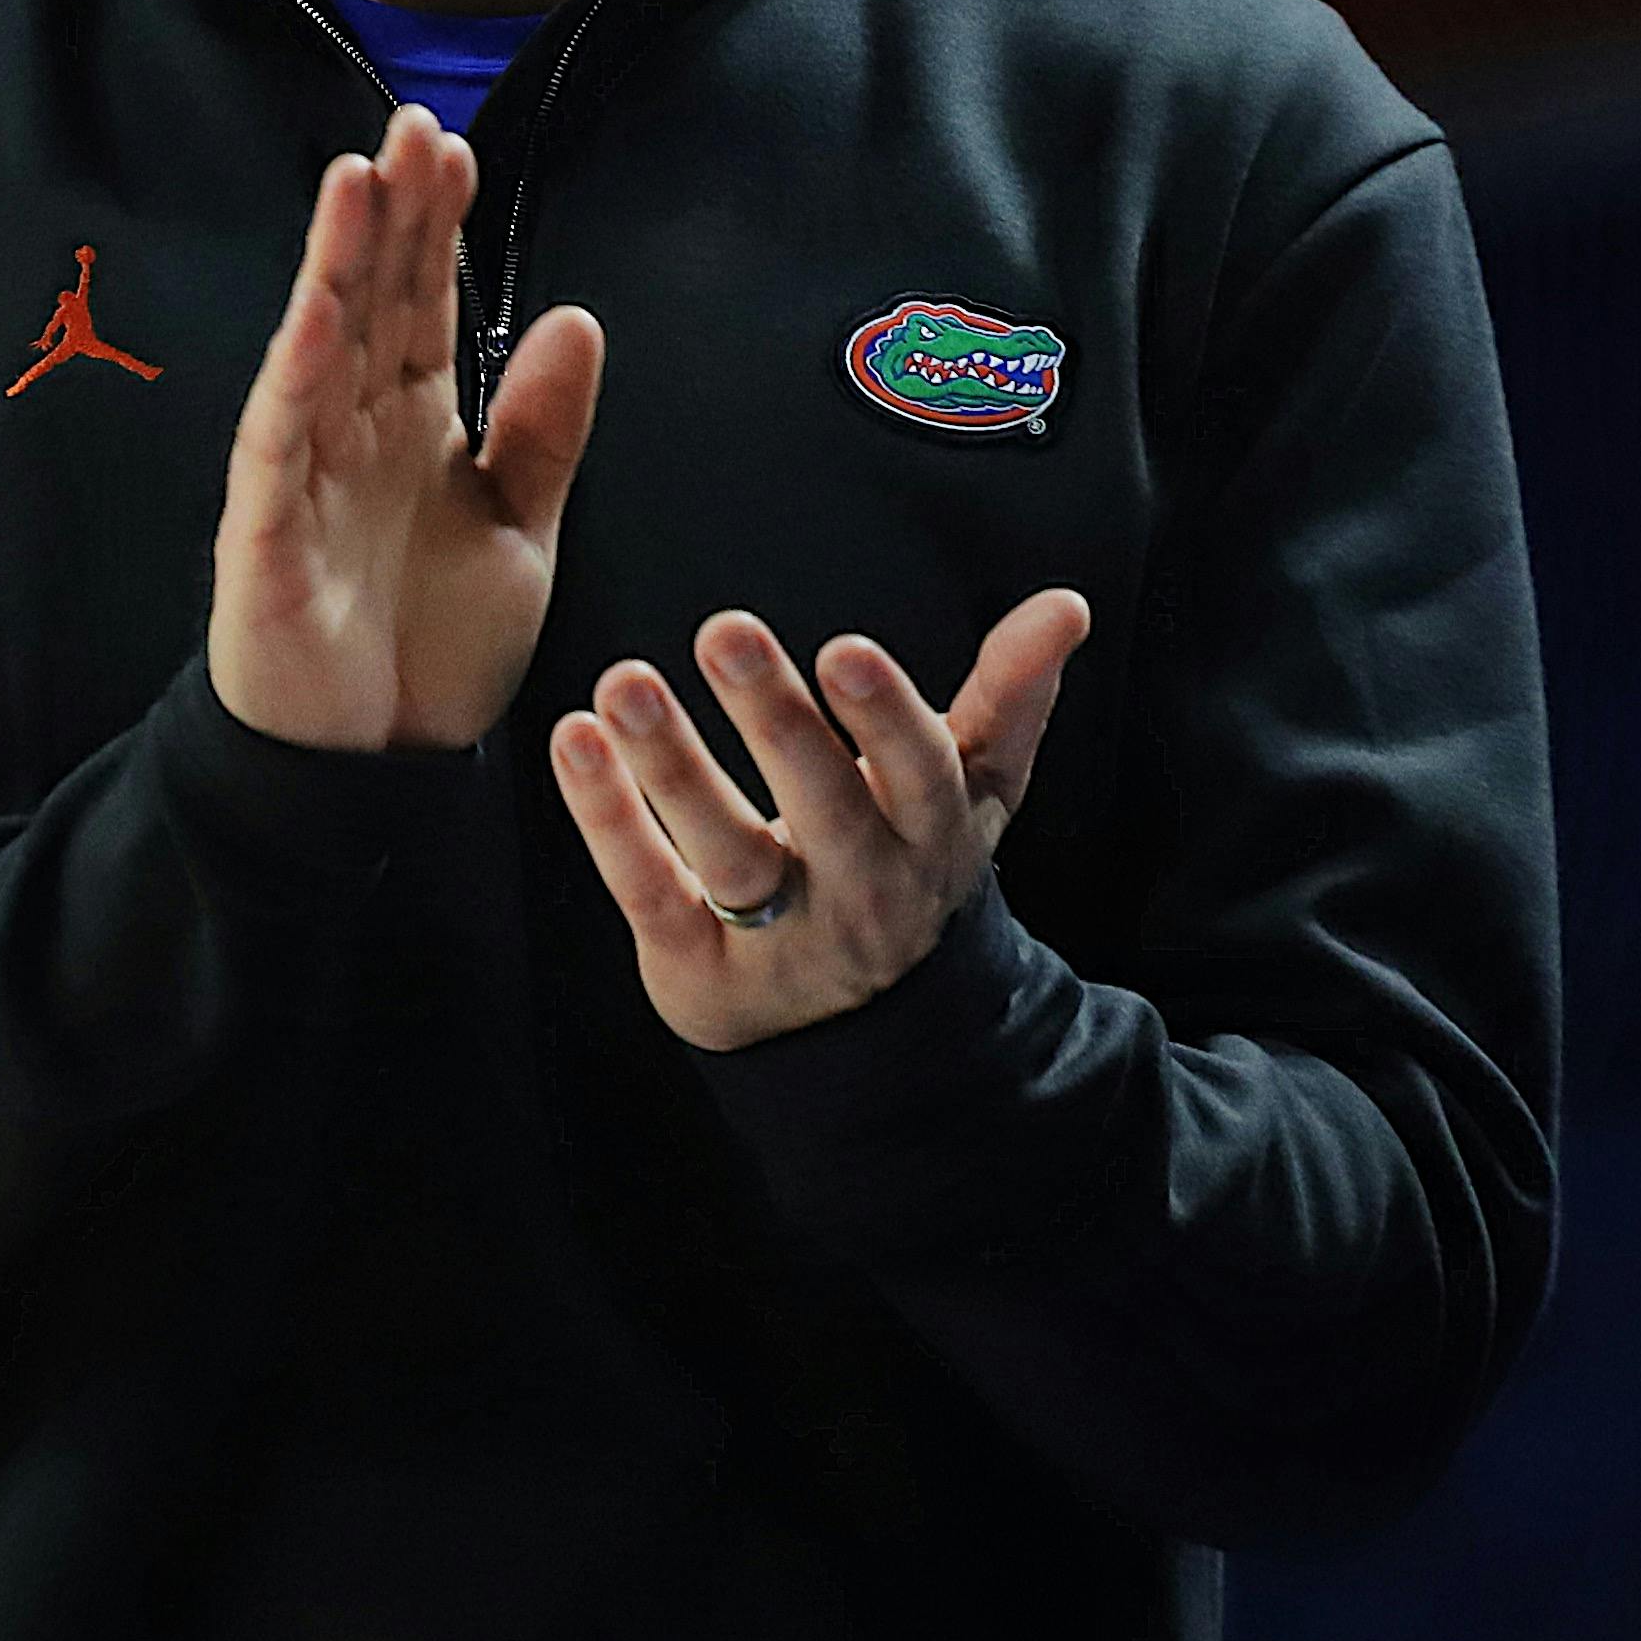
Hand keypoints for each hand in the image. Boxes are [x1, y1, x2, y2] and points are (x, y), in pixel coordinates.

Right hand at [207, 107, 604, 752]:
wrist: (374, 769)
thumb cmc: (430, 649)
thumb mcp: (520, 532)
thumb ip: (546, 433)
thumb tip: (580, 317)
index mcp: (415, 422)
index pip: (422, 301)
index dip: (434, 227)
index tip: (454, 149)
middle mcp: (354, 429)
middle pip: (371, 299)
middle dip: (389, 213)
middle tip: (410, 124)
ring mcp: (304, 472)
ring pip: (320, 348)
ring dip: (335, 265)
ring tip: (356, 182)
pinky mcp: (267, 531)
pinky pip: (279, 443)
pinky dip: (296, 380)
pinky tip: (316, 320)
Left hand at [548, 590, 1091, 1047]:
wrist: (871, 1034)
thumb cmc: (913, 868)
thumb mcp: (973, 792)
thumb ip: (1011, 696)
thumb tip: (1064, 605)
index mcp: (933, 839)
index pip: (919, 776)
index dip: (886, 717)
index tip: (845, 649)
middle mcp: (864, 892)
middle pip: (823, 807)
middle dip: (778, 720)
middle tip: (726, 631)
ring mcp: (781, 940)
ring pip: (727, 852)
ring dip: (671, 765)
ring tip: (625, 683)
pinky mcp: (700, 972)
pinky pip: (651, 891)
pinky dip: (609, 819)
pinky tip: (576, 743)